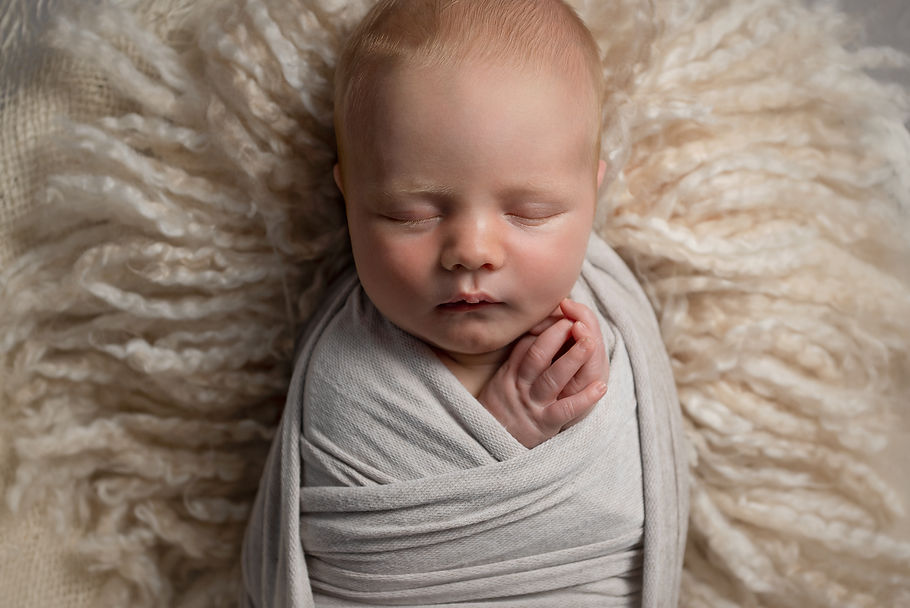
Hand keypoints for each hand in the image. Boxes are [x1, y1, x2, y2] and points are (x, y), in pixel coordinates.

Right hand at [477, 299, 608, 447]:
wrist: (490, 444)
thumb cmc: (503, 406)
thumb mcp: (503, 378)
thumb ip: (520, 355)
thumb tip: (542, 327)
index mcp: (513, 371)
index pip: (528, 343)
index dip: (546, 326)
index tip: (562, 312)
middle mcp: (522, 385)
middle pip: (538, 355)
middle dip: (558, 334)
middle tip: (575, 319)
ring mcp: (535, 404)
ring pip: (553, 377)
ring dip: (573, 357)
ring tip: (590, 340)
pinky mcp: (546, 424)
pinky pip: (565, 410)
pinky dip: (584, 398)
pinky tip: (600, 388)